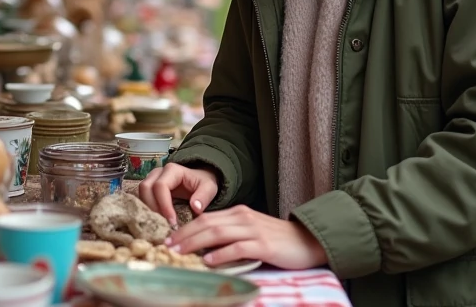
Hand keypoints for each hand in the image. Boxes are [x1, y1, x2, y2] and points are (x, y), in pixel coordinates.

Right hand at [138, 163, 217, 226]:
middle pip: (145, 188)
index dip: (164, 205)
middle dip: (152, 208)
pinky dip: (146, 210)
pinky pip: (142, 198)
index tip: (172, 222)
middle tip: (163, 224)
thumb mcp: (209, 188)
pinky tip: (156, 221)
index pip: (160, 186)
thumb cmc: (203, 183)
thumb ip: (203, 197)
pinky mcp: (149, 188)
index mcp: (172, 170)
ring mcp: (151, 179)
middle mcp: (158, 172)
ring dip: (147, 209)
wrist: (199, 180)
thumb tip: (195, 208)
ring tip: (160, 224)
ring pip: (140, 193)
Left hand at [167, 205, 327, 269]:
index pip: (205, 218)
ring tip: (180, 252)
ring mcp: (253, 230)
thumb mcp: (250, 232)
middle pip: (207, 223)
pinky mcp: (264, 245)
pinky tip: (208, 261)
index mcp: (239, 213)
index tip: (169, 239)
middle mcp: (243, 218)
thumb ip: (230, 235)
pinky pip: (238, 248)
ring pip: (218, 233)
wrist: (307, 241)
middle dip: (184, 235)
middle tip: (167, 247)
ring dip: (195, 243)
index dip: (185, 228)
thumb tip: (204, 247)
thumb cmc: (277, 241)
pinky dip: (221, 254)